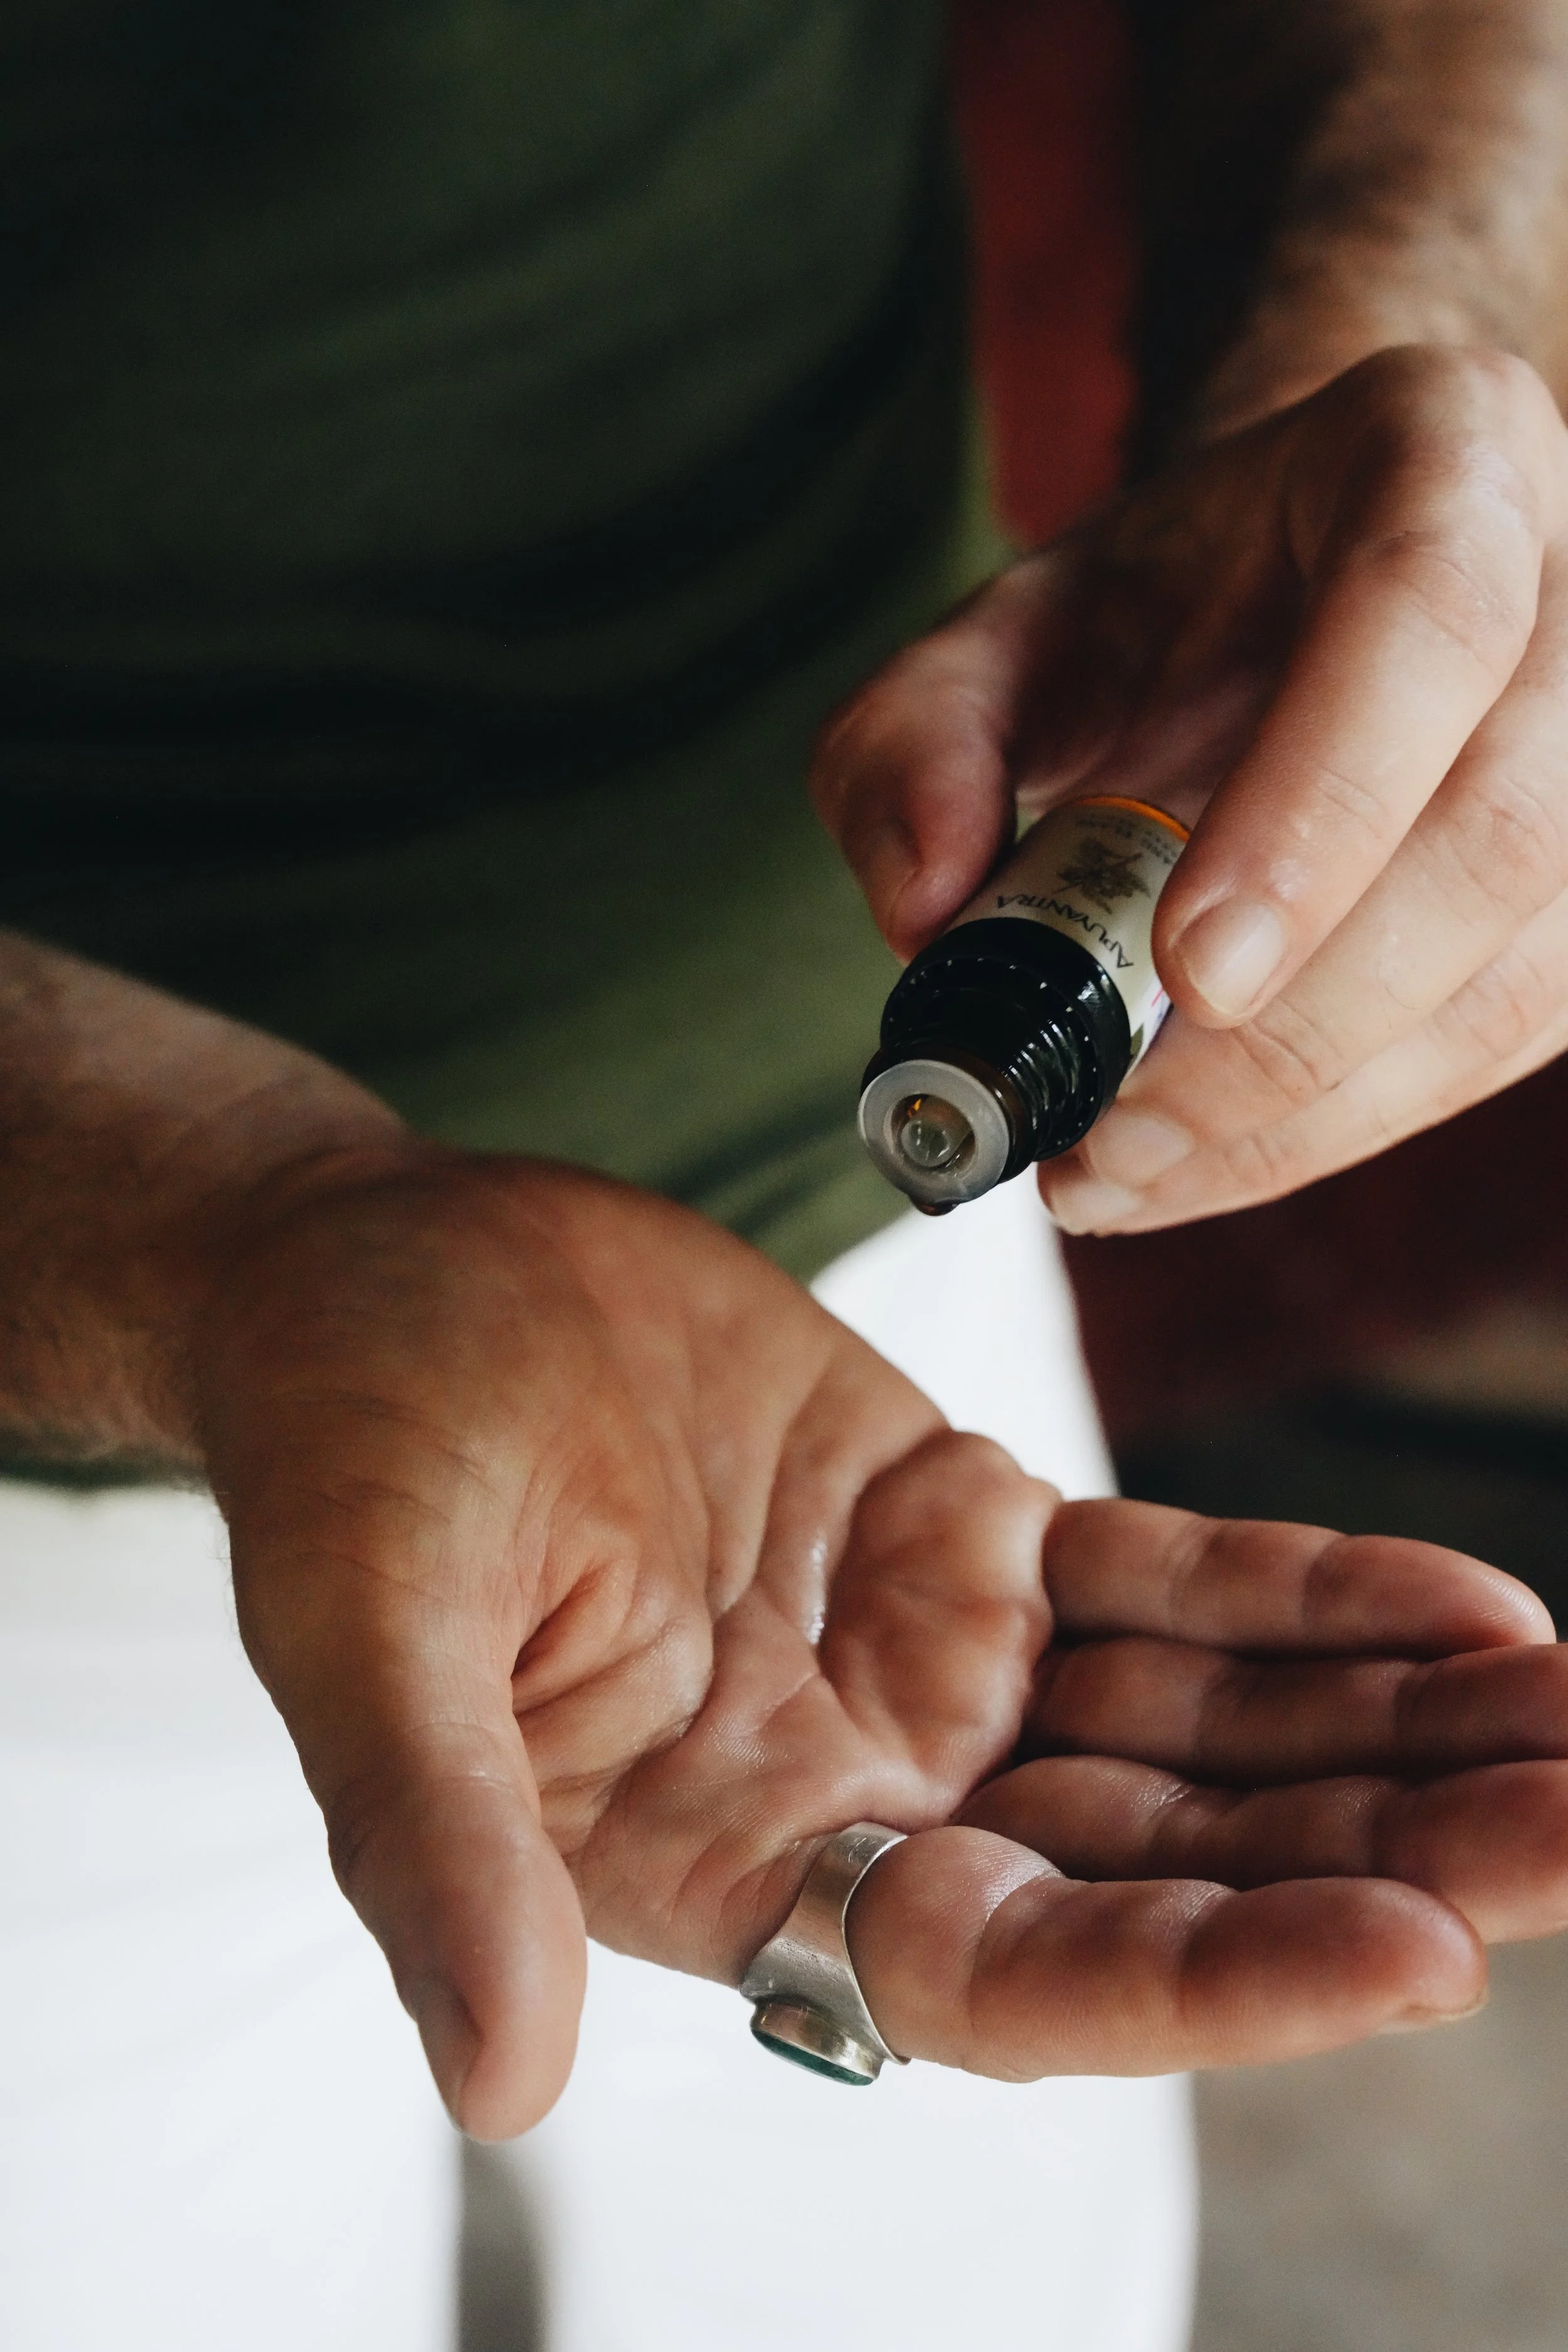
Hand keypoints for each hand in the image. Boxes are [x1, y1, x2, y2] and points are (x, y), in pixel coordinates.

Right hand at [194, 1146, 1567, 2136]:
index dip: (1212, 1978)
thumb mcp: (359, 1637)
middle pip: (1164, 1860)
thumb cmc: (337, 1452)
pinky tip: (1470, 1603)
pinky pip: (1176, 1579)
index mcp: (727, 1865)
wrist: (376, 1272)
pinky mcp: (965, 1524)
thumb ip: (439, 1846)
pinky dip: (1317, 1593)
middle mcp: (858, 1789)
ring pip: (1205, 1727)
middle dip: (1383, 1855)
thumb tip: (496, 2084)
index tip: (1422, 1948)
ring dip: (1397, 1732)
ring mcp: (929, 1656)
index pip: (1007, 1970)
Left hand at [811, 344, 1567, 1231]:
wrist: (1303, 587)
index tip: (1194, 969)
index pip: (1424, 619)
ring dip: (1314, 1113)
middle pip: (1503, 833)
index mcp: (1433, 457)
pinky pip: (1502, 1044)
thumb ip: (915, 739)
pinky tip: (1200, 1162)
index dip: (1323, 807)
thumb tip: (923, 913)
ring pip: (1522, 977)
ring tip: (1123, 1168)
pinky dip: (1342, 1128)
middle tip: (1118, 1125)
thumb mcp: (1003, 630)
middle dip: (1304, 1022)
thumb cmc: (1167, 608)